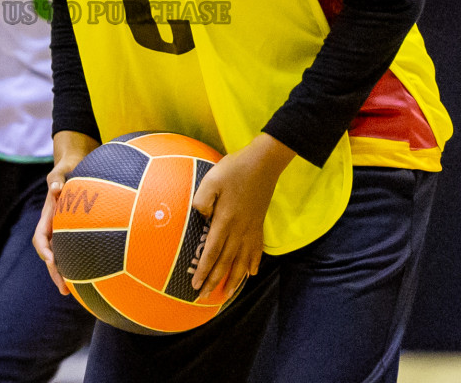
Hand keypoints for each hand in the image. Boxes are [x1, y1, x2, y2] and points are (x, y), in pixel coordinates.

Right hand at [33, 130, 99, 294]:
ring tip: (75, 292)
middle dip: (55, 272)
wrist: (74, 166)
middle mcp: (54, 227)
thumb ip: (58, 177)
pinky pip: (75, 250)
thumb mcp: (61, 170)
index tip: (52, 261)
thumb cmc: (68, 168)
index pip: (40, 238)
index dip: (45, 251)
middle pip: (50, 254)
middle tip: (64, 289)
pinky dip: (80, 263)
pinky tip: (93, 275)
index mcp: (48, 216)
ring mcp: (64, 230)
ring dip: (65, 273)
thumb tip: (55, 187)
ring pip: (62, 255)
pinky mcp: (76, 231)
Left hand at [189, 133, 294, 297]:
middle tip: (205, 298)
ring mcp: (251, 228)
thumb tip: (200, 215)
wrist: (264, 162)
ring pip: (242, 261)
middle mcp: (239, 229)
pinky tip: (251, 273)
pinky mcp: (259, 224)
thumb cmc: (234, 169)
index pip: (212, 252)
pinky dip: (254, 263)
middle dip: (215, 282)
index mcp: (225, 220)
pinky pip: (257, 249)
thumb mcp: (212, 179)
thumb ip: (202, 199)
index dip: (204, 271)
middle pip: (226, 262)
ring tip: (227, 295)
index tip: (195, 286)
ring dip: (234, 280)